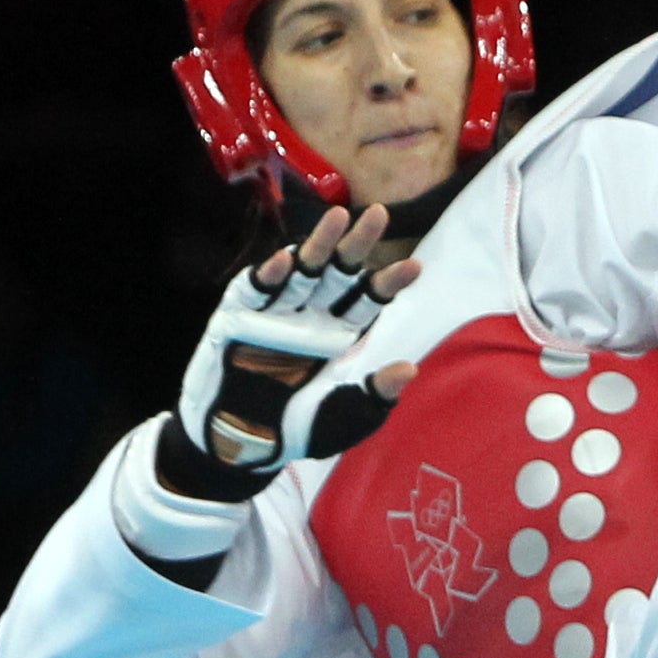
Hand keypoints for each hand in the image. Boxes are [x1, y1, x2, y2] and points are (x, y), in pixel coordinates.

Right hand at [171, 204, 420, 485]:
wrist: (242, 444)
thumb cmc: (298, 431)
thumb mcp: (345, 418)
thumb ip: (374, 396)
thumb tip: (409, 370)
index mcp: (340, 335)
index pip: (368, 301)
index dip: (389, 283)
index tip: (416, 267)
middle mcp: (311, 316)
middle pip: (339, 273)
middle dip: (357, 244)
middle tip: (380, 214)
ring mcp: (276, 312)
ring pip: (302, 270)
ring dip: (319, 244)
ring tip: (337, 216)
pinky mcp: (240, 315)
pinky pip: (257, 289)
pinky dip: (270, 275)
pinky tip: (287, 261)